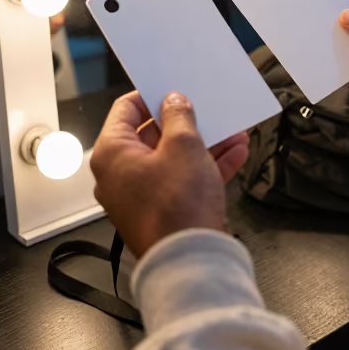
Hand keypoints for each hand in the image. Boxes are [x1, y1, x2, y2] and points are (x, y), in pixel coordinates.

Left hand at [91, 91, 249, 258]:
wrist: (190, 261)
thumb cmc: (177, 204)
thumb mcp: (184, 146)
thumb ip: (179, 116)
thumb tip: (174, 102)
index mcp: (112, 152)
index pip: (126, 109)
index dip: (152, 95)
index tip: (175, 88)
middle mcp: (119, 174)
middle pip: (152, 134)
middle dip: (187, 121)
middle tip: (208, 108)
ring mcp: (140, 195)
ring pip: (172, 158)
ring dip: (203, 143)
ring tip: (233, 130)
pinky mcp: (162, 211)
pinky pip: (182, 180)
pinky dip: (206, 166)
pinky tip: (236, 154)